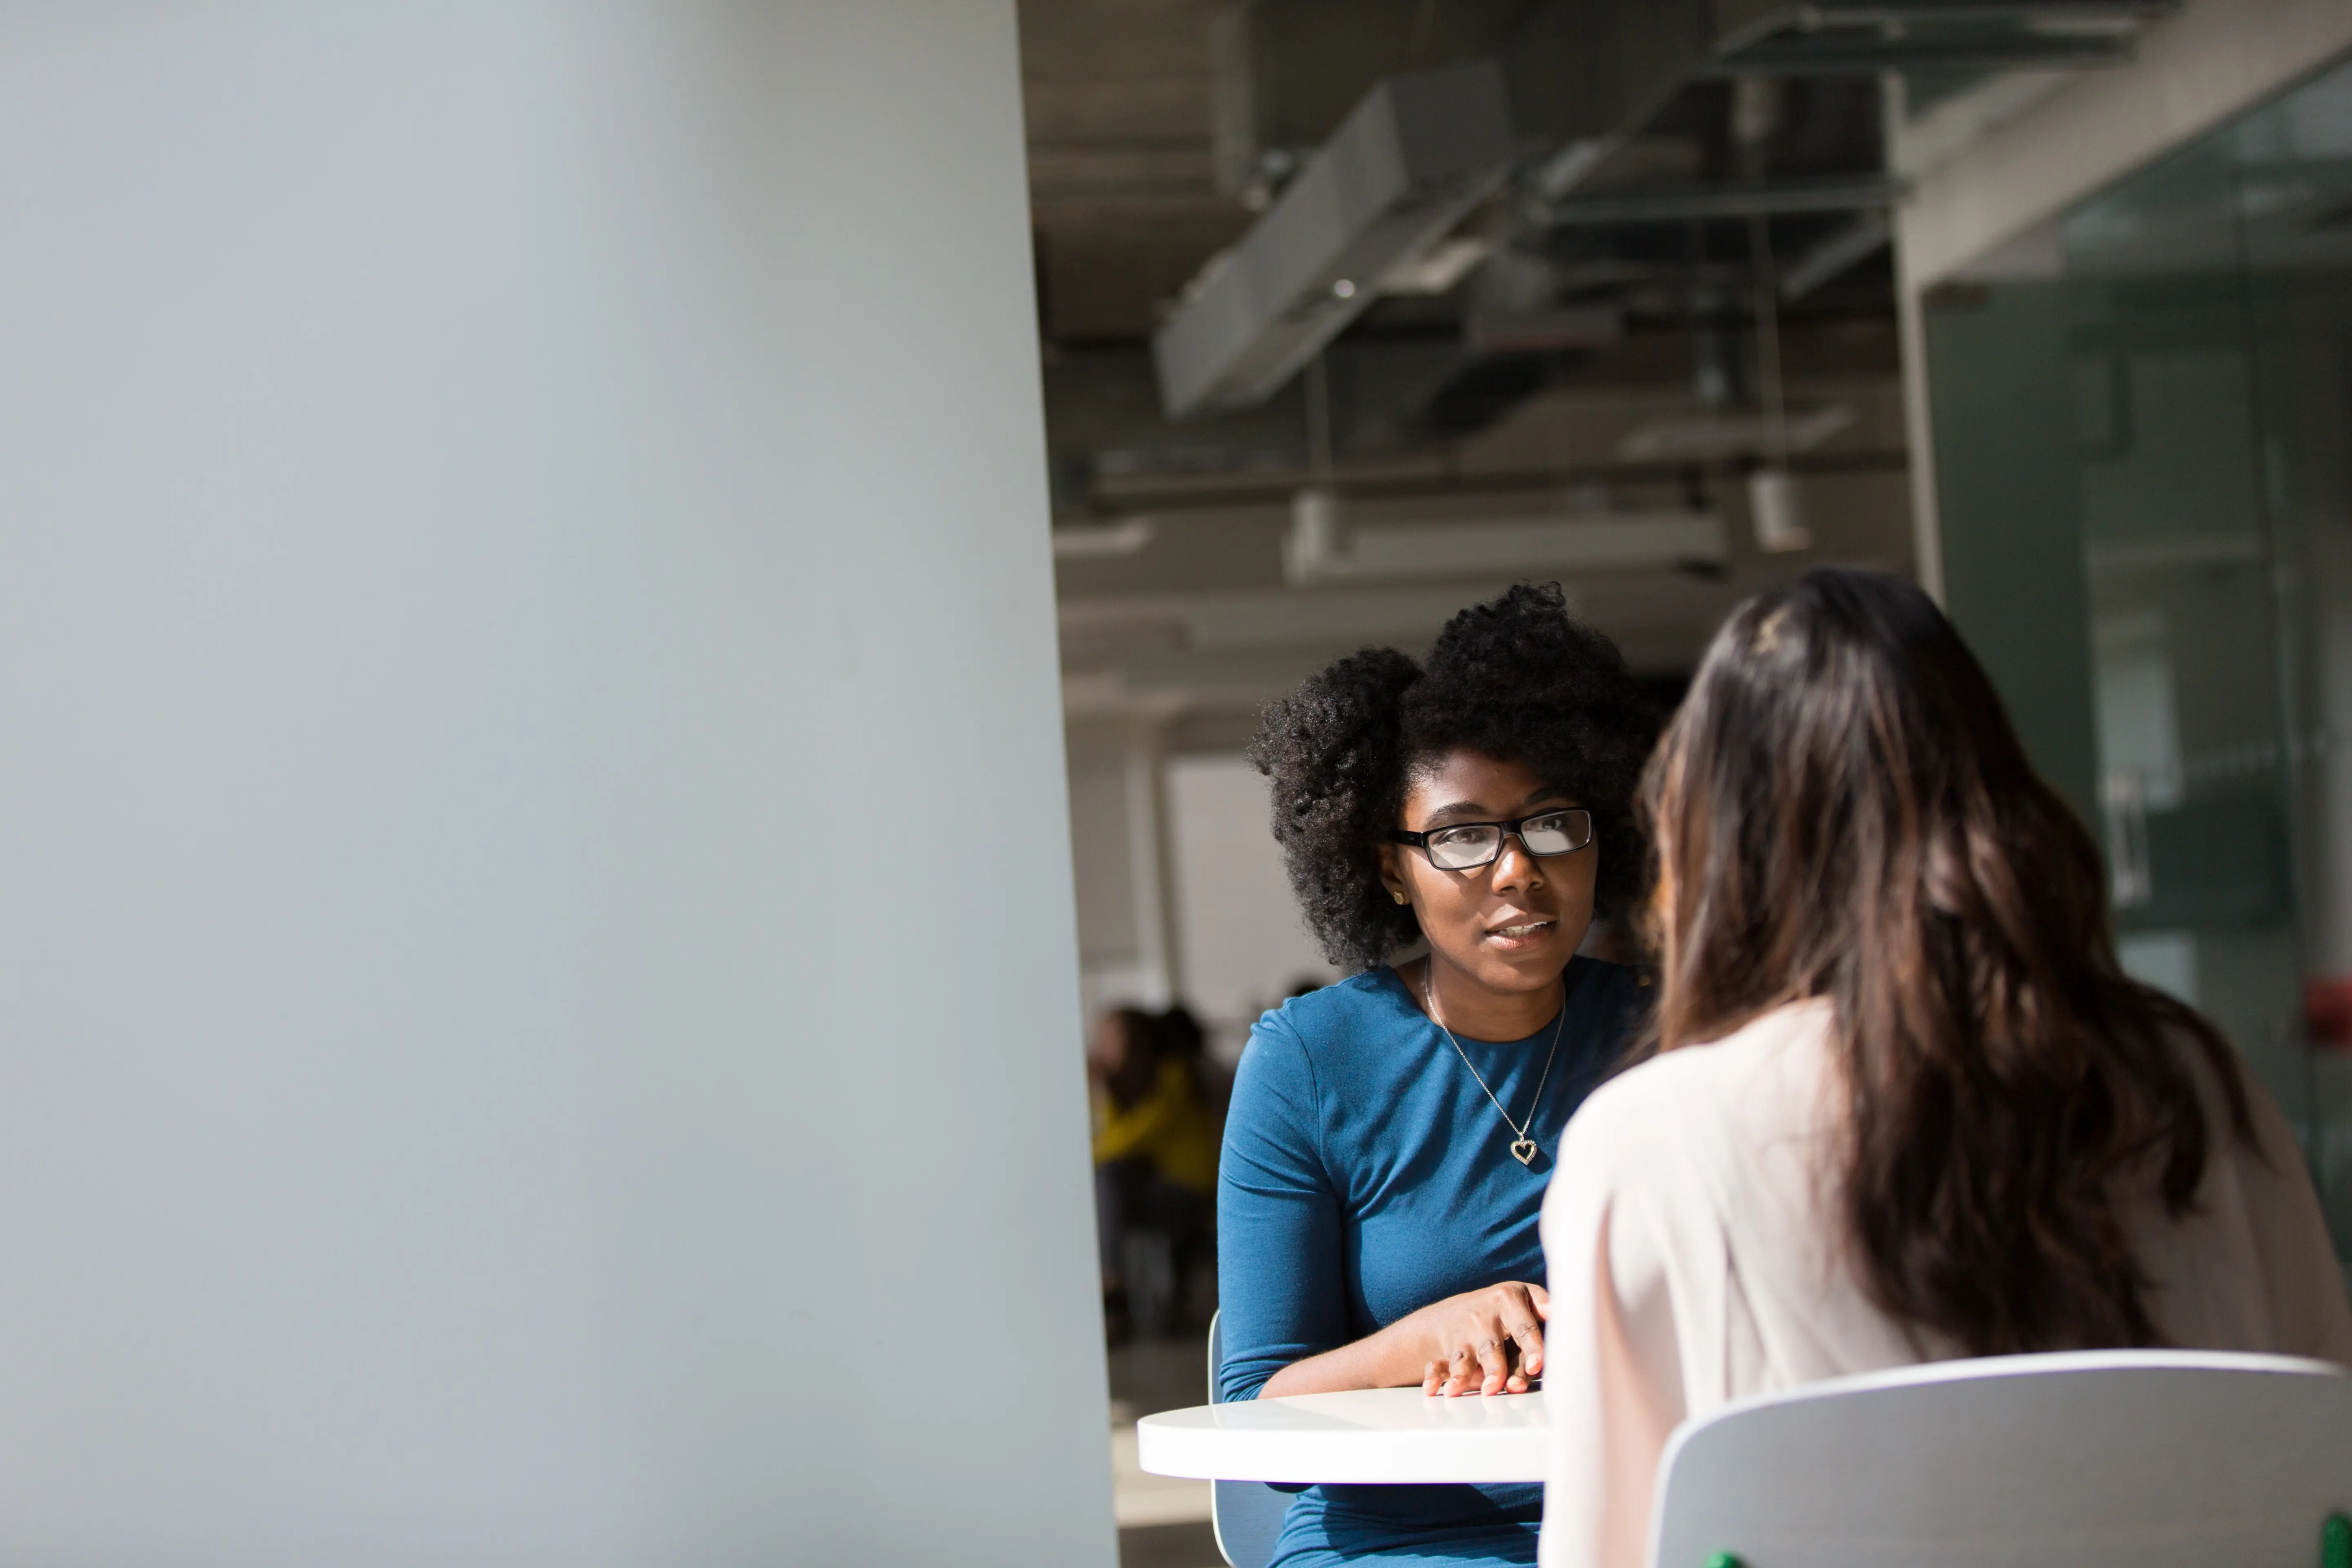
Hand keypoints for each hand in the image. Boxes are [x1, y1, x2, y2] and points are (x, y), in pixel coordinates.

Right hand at [1413, 1281, 1548, 1396]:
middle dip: (1495, 1367)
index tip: (1536, 1365)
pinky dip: (1434, 1378)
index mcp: (1509, 1300)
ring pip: (1465, 1357)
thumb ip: (1543, 1308)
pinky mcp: (1448, 1348)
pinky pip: (1438, 1365)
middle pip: (1492, 1346)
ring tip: (1461, 1391)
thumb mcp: (1524, 1299)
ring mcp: (1464, 1332)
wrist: (1455, 1312)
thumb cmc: (1504, 1312)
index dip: (1531, 1346)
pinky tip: (1433, 1391)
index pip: (1524, 1327)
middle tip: (1502, 1387)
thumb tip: (1561, 1312)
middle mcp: (1484, 1316)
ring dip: (1463, 1375)